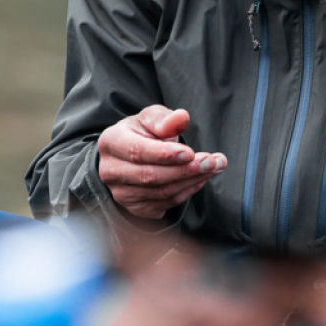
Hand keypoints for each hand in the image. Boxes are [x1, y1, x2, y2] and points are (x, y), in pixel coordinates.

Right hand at [97, 104, 226, 219]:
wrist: (130, 155)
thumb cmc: (142, 132)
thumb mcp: (151, 117)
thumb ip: (164, 119)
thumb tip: (180, 119)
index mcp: (112, 142)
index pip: (137, 152)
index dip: (164, 154)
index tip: (190, 153)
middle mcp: (111, 171)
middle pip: (150, 176)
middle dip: (186, 170)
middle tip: (213, 161)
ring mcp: (121, 193)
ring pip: (160, 193)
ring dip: (192, 181)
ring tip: (214, 167)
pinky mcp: (135, 208)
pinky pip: (165, 204)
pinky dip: (187, 192)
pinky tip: (201, 178)